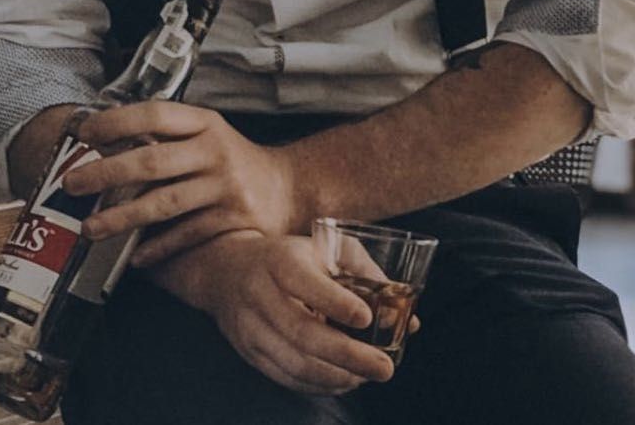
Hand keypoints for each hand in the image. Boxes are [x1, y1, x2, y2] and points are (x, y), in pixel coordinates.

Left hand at [61, 102, 300, 264]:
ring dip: (121, 218)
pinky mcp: (233, 220)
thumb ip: (164, 135)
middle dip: (106, 173)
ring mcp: (224, 186)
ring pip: (163, 203)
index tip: (84, 134)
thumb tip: (103, 140)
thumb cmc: (230, 158)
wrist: (287, 188)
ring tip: (90, 228)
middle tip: (72, 184)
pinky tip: (133, 255)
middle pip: (152, 161)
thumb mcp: (204, 132)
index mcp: (203, 122)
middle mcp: (214, 150)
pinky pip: (186, 235)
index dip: (116, 122)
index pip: (154, 114)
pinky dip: (158, 247)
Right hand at [148, 231, 397, 395]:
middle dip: (347, 355)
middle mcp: (258, 291)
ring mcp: (249, 325)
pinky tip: (343, 381)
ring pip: (294, 362)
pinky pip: (286, 378)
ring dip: (337, 376)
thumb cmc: (290, 258)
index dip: (335, 302)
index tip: (366, 318)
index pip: (303, 282)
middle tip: (386, 368)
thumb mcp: (323, 248)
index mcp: (278, 259)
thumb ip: (365, 275)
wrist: (227, 269)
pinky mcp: (248, 351)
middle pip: (301, 331)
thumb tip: (407, 319)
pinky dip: (319, 386)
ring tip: (367, 377)